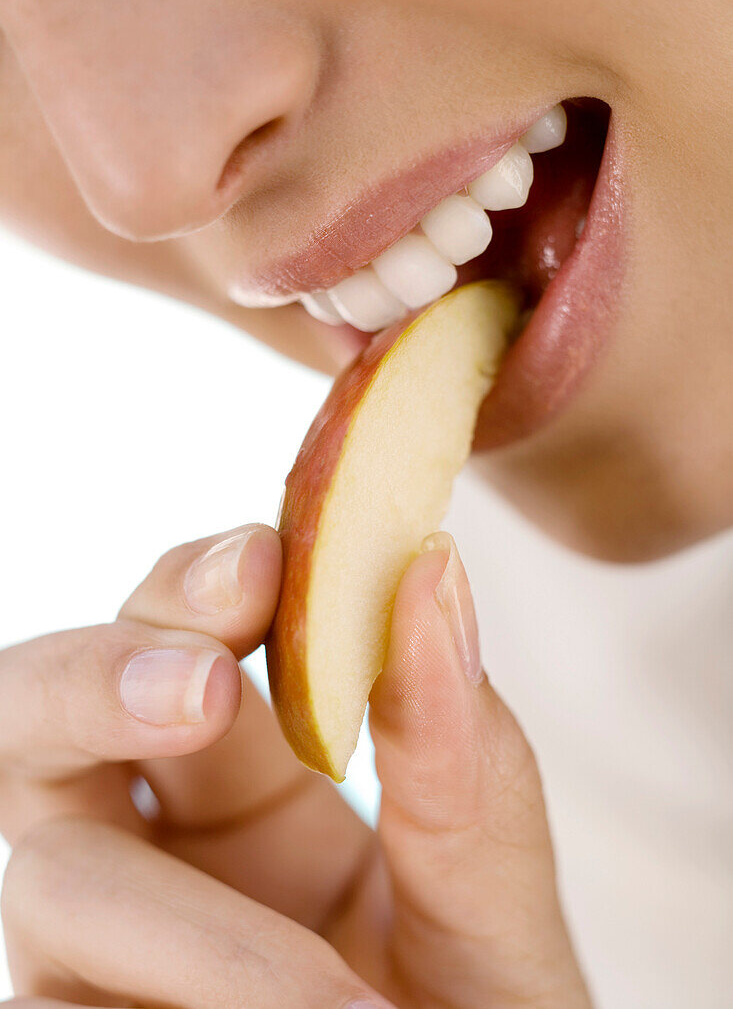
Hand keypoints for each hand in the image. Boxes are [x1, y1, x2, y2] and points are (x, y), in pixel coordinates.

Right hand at [0, 524, 590, 1006]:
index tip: (263, 560)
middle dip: (98, 678)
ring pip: (49, 874)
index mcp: (259, 780)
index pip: (180, 636)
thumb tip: (435, 570)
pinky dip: (163, 999)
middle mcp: (164, 847)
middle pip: (45, 714)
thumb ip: (463, 756)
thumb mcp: (491, 894)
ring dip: (191, 928)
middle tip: (194, 690)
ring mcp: (106, 949)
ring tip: (340, 1008)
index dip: (197, 585)